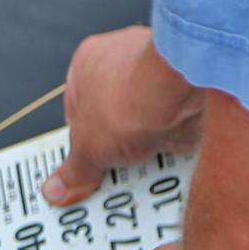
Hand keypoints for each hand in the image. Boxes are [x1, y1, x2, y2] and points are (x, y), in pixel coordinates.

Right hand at [44, 27, 203, 206]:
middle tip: (110, 179)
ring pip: (148, 122)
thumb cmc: (127, 100)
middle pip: (114, 117)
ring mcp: (160, 72)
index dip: (79, 142)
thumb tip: (57, 189)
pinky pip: (176, 123)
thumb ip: (75, 171)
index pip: (77, 110)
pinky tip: (168, 164)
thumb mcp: (88, 149)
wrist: (181, 92)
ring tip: (140, 176)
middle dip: (113, 150)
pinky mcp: (190, 87)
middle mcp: (125, 60)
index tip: (82, 168)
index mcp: (88, 62)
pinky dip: (174, 144)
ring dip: (146, 150)